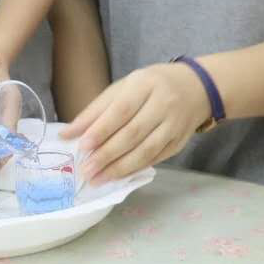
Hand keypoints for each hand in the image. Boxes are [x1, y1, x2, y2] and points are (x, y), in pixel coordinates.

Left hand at [61, 62, 209, 185]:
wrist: (196, 87)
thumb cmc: (150, 86)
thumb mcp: (123, 87)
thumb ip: (96, 110)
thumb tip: (68, 134)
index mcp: (145, 84)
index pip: (121, 109)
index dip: (102, 129)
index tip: (82, 146)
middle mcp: (163, 104)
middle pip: (133, 133)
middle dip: (107, 154)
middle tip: (86, 170)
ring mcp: (174, 125)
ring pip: (146, 151)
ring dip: (120, 168)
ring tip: (98, 179)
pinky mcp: (179, 142)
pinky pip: (155, 159)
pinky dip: (134, 169)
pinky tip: (118, 176)